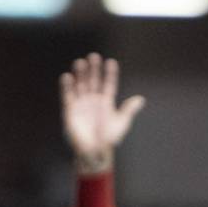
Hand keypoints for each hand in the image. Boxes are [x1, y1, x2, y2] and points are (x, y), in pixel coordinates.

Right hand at [59, 53, 144, 173]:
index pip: (108, 84)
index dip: (110, 73)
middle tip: (93, 56)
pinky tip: (67, 76)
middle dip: (93, 69)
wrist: (94, 150)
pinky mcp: (70, 110)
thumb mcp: (121, 122)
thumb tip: (140, 99)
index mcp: (106, 102)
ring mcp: (82, 104)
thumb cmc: (109, 138)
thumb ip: (128, 110)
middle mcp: (93, 100)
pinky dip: (67, 87)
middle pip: (93, 81)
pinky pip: (68, 96)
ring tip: (80, 62)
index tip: (111, 62)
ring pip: (81, 85)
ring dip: (80, 74)